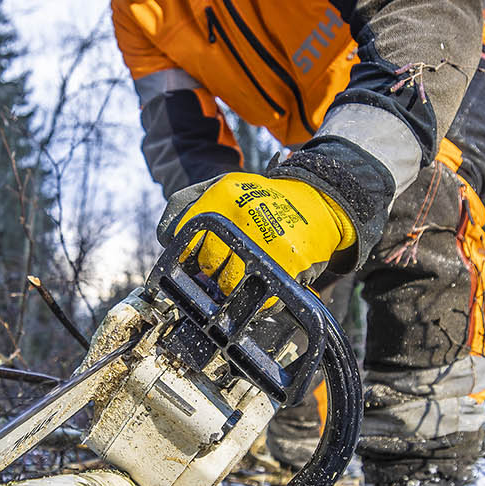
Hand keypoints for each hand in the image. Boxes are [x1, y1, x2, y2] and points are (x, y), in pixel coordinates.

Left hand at [165, 172, 353, 291]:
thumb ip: (188, 205)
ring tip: (241, 274)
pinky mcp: (287, 266)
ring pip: (228, 285)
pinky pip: (259, 299)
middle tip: (223, 264)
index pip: (185, 235)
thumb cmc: (263, 198)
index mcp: (222, 197)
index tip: (190, 260)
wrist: (317, 201)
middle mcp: (242, 219)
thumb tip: (167, 238)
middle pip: (206, 265)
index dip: (185, 253)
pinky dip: (257, 299)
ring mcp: (265, 244)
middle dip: (210, 269)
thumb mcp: (224, 186)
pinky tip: (261, 282)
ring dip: (230, 287)